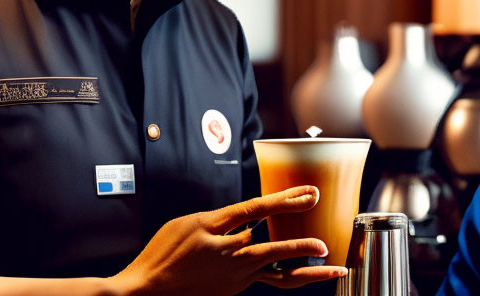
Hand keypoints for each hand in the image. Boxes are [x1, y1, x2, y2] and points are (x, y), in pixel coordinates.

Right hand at [107, 185, 345, 295]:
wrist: (149, 289)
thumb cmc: (164, 253)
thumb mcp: (190, 224)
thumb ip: (222, 221)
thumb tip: (248, 220)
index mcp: (219, 233)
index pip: (258, 211)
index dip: (286, 200)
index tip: (308, 193)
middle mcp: (232, 259)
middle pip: (275, 248)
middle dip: (304, 241)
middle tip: (327, 239)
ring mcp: (235, 278)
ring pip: (278, 274)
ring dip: (307, 269)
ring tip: (330, 265)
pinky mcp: (233, 290)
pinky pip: (264, 279)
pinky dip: (283, 273)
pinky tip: (296, 269)